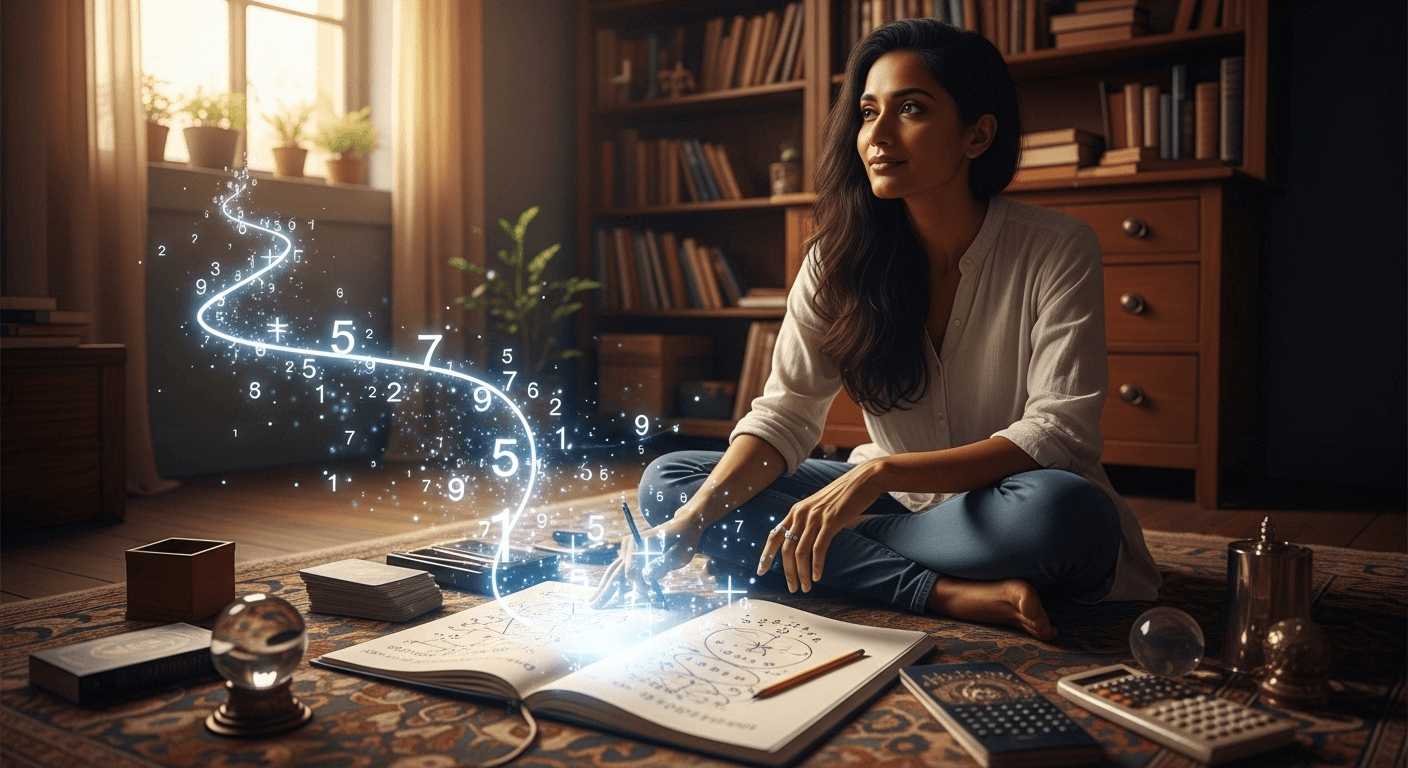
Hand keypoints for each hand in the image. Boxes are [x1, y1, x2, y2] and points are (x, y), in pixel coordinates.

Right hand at [590, 514, 703, 607]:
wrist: (683, 525)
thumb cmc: (684, 539)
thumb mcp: (679, 553)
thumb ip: (662, 565)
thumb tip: (646, 577)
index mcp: (640, 542)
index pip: (632, 570)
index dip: (640, 586)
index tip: (651, 597)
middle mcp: (630, 545)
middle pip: (616, 571)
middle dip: (606, 591)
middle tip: (592, 606)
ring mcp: (629, 550)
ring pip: (614, 572)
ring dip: (605, 588)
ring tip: (592, 602)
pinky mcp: (631, 556)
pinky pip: (620, 572)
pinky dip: (616, 585)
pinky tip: (606, 596)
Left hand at [756, 460, 884, 592]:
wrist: (864, 480)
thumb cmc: (844, 495)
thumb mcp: (820, 506)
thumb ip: (809, 520)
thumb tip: (804, 540)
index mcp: (796, 511)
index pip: (774, 535)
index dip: (766, 554)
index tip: (761, 570)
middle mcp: (801, 514)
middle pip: (786, 548)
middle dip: (787, 572)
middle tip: (792, 588)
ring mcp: (815, 517)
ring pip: (800, 552)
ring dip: (801, 573)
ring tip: (805, 587)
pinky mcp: (831, 521)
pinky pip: (818, 548)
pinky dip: (816, 565)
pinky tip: (817, 577)